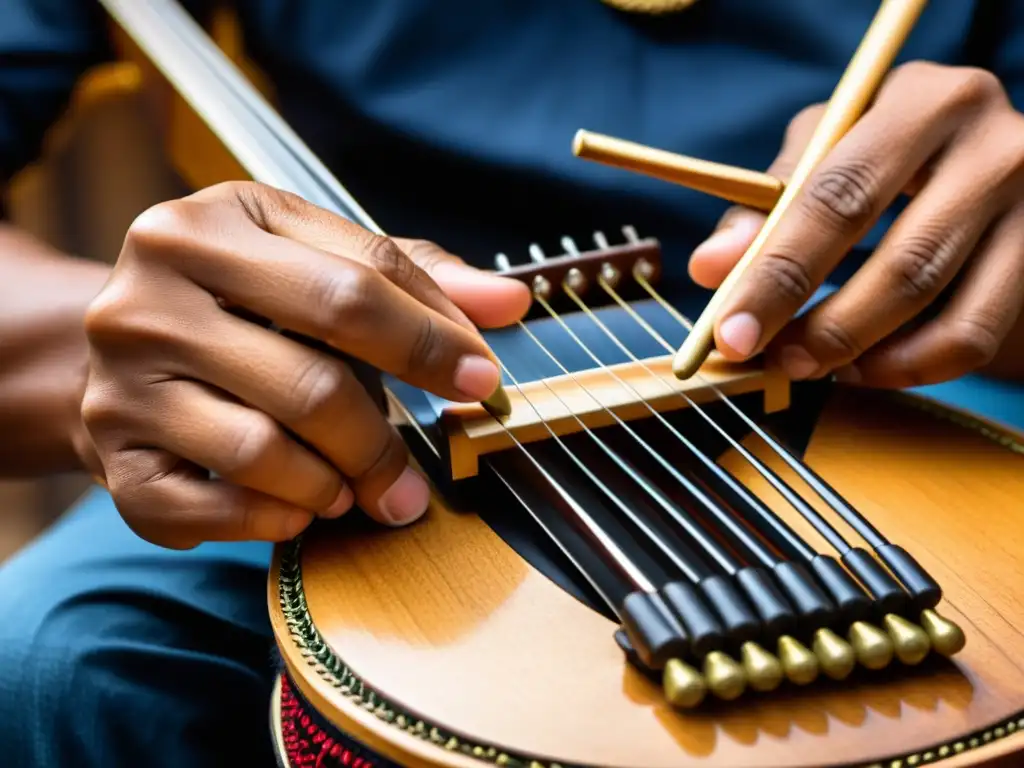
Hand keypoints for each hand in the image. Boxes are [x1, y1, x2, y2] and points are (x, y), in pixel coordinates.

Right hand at [82, 182, 529, 547]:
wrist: (117, 355)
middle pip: (314, 379)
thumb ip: (411, 278)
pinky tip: (300, 507)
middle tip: (420, 479)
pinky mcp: (113, 455)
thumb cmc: (243, 305)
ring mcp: (120, 380)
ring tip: (355, 487)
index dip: (433, 340)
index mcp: (212, 225)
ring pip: (264, 452)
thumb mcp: (314, 262)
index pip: (355, 285)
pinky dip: (275, 519)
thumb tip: (512, 302)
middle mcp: (149, 296)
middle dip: (387, 440)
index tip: (484, 379)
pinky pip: (211, 508)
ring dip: (334, 484)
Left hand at [688, 62, 1023, 387]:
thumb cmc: (882, 156)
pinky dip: (909, 365)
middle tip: (770, 361)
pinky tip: (864, 367)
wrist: (977, 163)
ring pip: (939, 304)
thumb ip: (764, 205)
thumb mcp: (825, 152)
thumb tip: (710, 269)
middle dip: (822, 326)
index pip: (838, 196)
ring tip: (807, 365)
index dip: (777, 272)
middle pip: (900, 260)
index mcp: (922, 102)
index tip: (730, 331)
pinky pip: (973, 334)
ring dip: (860, 351)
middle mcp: (992, 146)